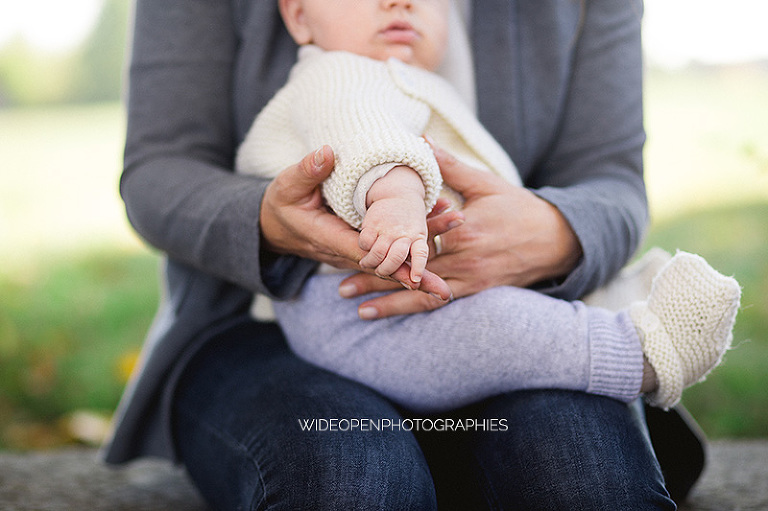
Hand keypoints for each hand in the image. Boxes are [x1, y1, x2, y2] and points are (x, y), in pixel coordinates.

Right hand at [259, 146, 452, 298]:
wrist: (278, 222)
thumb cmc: (282, 203)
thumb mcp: (288, 185)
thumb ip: (307, 171)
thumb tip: (327, 154)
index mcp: (331, 239)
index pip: (368, 258)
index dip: (393, 267)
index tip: (417, 276)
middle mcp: (349, 250)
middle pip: (389, 263)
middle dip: (418, 272)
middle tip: (446, 288)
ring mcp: (359, 249)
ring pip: (395, 255)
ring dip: (425, 251)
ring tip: (457, 228)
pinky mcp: (367, 243)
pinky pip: (394, 246)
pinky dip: (416, 240)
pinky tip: (441, 223)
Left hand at [339, 144, 581, 318]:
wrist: (557, 241)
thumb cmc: (519, 208)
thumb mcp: (484, 183)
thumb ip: (448, 167)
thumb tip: (418, 141)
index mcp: (462, 230)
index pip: (415, 238)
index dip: (383, 244)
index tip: (353, 245)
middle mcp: (464, 258)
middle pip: (411, 270)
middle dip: (375, 279)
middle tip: (339, 287)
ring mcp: (470, 278)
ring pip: (421, 293)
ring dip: (388, 302)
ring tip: (357, 309)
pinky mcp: (475, 290)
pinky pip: (439, 301)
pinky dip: (412, 308)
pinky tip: (390, 312)